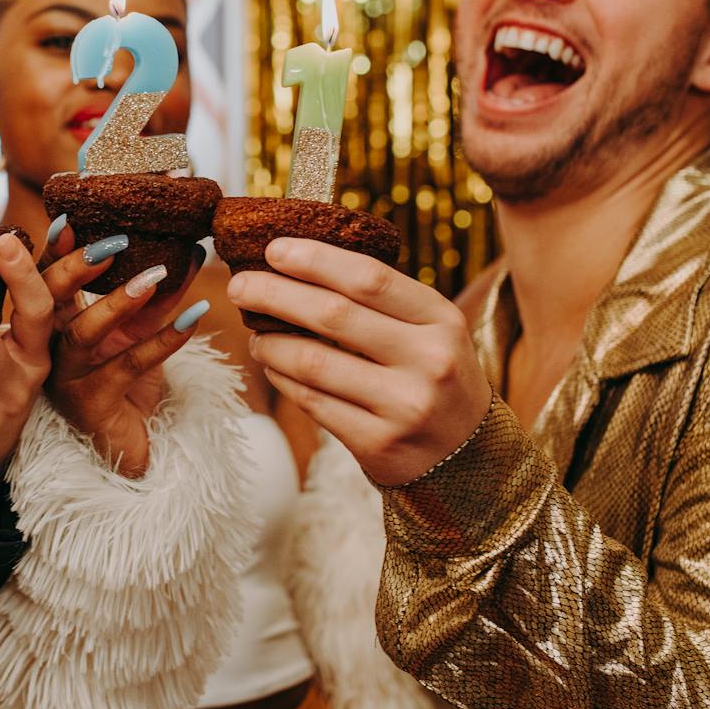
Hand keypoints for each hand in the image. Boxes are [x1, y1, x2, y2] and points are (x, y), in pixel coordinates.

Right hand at [38, 220, 209, 477]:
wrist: (124, 446)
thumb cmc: (124, 382)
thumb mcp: (137, 331)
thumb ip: (156, 294)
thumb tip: (192, 248)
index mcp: (53, 322)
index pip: (47, 278)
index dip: (55, 250)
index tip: (69, 218)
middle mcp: (51, 346)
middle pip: (49, 302)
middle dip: (74, 270)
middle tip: (111, 242)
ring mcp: (69, 377)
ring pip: (85, 334)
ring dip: (118, 303)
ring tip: (154, 277)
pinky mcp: (94, 404)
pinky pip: (128, 367)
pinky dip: (162, 342)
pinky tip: (191, 320)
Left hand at [226, 238, 490, 485]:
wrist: (470, 459)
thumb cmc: (434, 378)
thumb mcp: (430, 333)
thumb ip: (380, 303)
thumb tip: (298, 265)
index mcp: (442, 320)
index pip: (370, 278)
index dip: (316, 260)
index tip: (274, 248)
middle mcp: (429, 360)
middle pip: (334, 314)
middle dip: (275, 294)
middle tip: (239, 285)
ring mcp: (404, 405)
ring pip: (314, 362)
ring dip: (271, 343)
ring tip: (256, 334)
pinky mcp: (378, 443)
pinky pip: (313, 402)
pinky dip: (283, 379)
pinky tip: (272, 366)